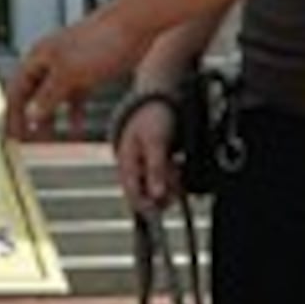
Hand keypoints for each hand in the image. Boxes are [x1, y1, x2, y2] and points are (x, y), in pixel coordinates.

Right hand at [7, 14, 141, 140]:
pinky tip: (76, 127)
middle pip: (33, 95)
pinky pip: (75, 98)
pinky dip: (74, 113)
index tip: (11, 134)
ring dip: (50, 119)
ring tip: (49, 138)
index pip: (17, 90)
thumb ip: (48, 96)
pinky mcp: (89, 74)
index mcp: (39, 58)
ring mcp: (70, 69)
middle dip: (29, 118)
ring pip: (54, 99)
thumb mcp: (69, 73)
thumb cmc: (100, 39)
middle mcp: (52, 63)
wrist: (134, 26)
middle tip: (27, 140)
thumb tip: (32, 114)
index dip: (12, 113)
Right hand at [112, 95, 180, 213]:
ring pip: (156, 189)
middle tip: (176, 180)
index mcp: (127, 165)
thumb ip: (156, 168)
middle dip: (164, 193)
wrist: (159, 97)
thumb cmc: (152, 116)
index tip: (165, 205)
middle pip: (146, 196)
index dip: (149, 207)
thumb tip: (157, 195)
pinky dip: (172, 177)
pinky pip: (163, 179)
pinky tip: (177, 165)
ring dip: (170, 185)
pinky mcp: (154, 163)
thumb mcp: (155, 142)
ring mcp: (144, 166)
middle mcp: (133, 169)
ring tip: (177, 168)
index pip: (134, 197)